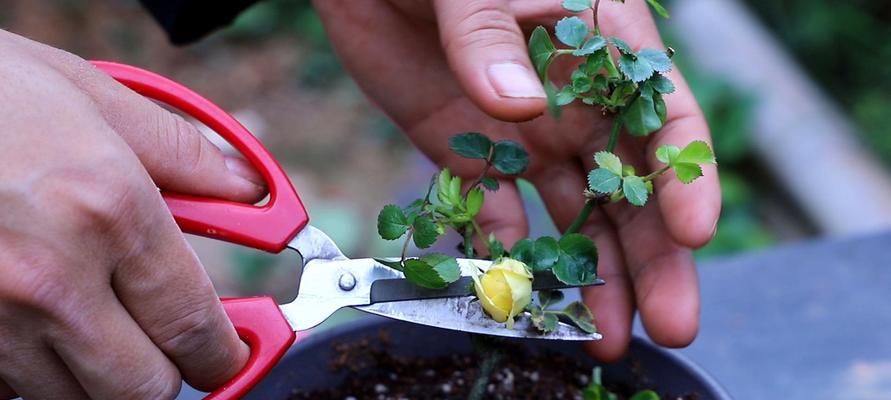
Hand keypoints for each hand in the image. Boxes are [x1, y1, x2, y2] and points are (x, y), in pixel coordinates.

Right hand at [0, 30, 262, 398]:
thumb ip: (186, 154)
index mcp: (108, 211)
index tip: (232, 350)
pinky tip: (46, 328)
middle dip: (172, 372)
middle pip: (144, 388)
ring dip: (106, 378)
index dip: (226, 351)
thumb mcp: (97, 97)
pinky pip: (13, 389)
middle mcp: (51, 277)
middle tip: (172, 343)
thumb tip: (250, 188)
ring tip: (106, 326)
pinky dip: (40, 374)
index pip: (194, 323)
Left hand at [313, 0, 719, 359]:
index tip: (692, 230)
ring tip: (607, 336)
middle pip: (630, 187)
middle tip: (672, 322)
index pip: (661, 115)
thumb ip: (490, 31)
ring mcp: (526, 134)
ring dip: (593, 275)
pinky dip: (508, 253)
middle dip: (654, 256)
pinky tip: (519, 292)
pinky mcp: (473, 155)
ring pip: (575, 213)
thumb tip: (521, 103)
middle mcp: (575, 102)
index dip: (683, 175)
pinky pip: (498, 213)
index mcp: (599, 47)